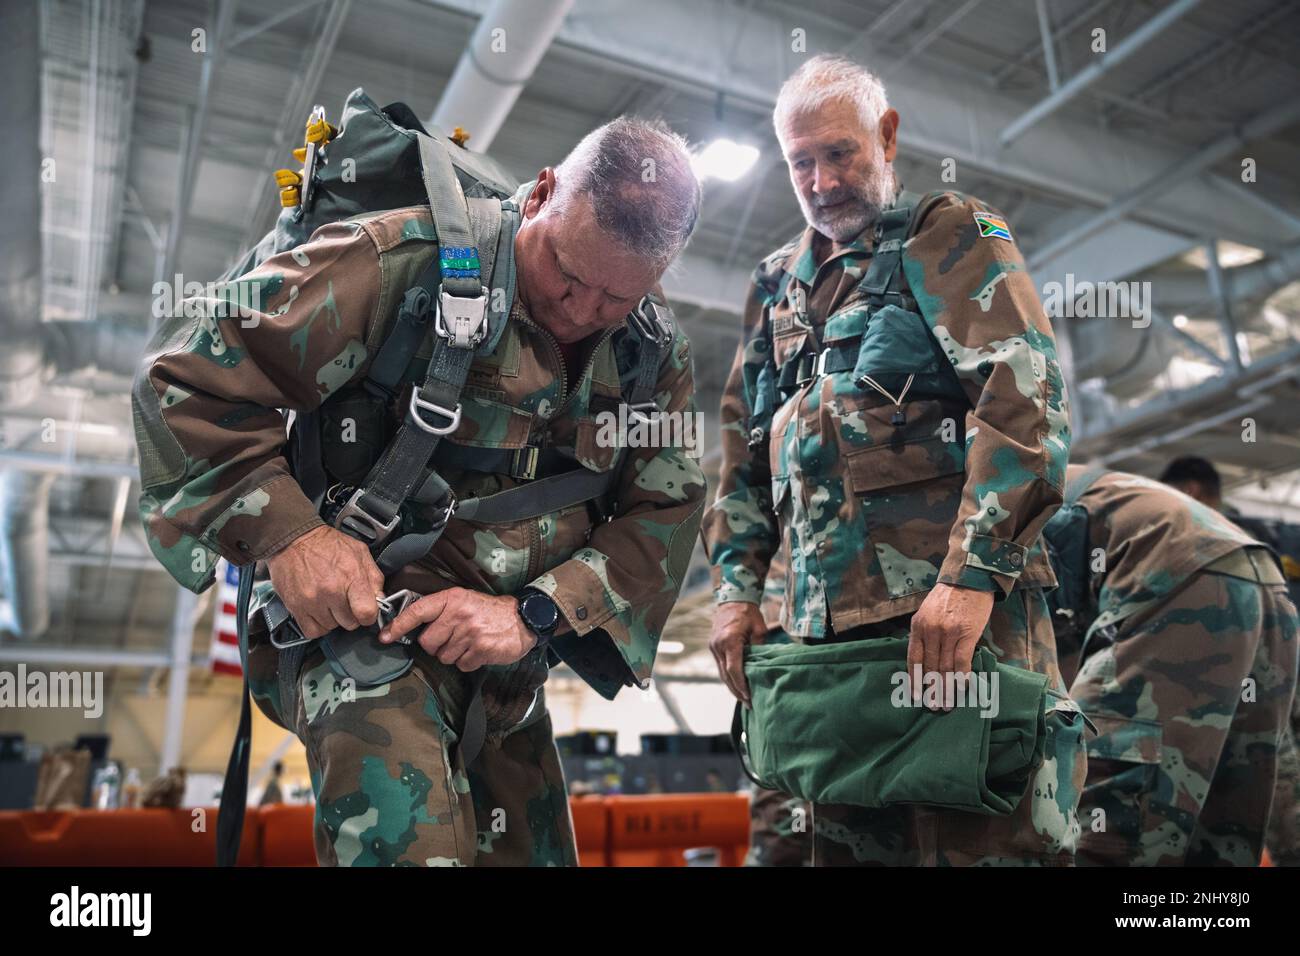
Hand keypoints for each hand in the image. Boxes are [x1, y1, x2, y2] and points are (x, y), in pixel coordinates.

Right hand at [264, 524, 384, 638]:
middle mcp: (331, 591)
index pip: (367, 613)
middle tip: (344, 600)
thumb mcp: (359, 552)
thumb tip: (380, 600)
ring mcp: (312, 601)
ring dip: (333, 618)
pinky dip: (317, 626)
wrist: (294, 539)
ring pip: (332, 627)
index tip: (365, 610)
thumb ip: (374, 578)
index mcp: (351, 577)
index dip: (369, 615)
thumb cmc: (327, 545)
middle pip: (350, 623)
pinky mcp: (296, 607)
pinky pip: (313, 631)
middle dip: (350, 614)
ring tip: (329, 601)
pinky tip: (319, 612)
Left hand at [377, 588, 536, 670]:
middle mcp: (458, 614)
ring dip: (454, 655)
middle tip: (453, 638)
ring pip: (443, 657)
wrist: (523, 618)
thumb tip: (414, 629)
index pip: (417, 611)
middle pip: (427, 642)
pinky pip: (461, 665)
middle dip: (436, 646)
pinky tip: (479, 651)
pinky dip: (468, 661)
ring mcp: (470, 633)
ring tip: (469, 643)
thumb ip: (441, 611)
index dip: (398, 625)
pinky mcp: (481, 649)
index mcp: (452, 599)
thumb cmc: (488, 611)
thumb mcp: (464, 600)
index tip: (384, 637)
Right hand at [710, 602, 766, 703]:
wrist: (732, 599)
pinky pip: (720, 666)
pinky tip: (737, 685)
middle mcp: (718, 646)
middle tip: (749, 704)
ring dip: (732, 686)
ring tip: (744, 699)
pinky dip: (728, 677)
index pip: (733, 669)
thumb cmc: (749, 613)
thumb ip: (759, 649)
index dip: (741, 685)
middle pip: (725, 675)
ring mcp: (713, 647)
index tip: (749, 697)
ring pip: (721, 673)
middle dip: (737, 691)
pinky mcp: (713, 647)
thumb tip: (761, 669)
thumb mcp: (759, 630)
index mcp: (729, 640)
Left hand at [907, 583, 994, 709]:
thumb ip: (925, 633)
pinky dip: (961, 677)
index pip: (913, 658)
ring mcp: (947, 632)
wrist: (969, 578)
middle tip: (934, 707)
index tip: (915, 696)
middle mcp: (930, 630)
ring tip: (946, 705)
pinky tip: (961, 689)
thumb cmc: (949, 598)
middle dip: (931, 689)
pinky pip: (962, 661)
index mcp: (918, 626)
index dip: (914, 680)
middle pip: (929, 667)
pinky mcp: (966, 633)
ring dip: (946, 689)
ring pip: (945, 667)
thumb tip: (926, 660)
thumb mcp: (928, 612)